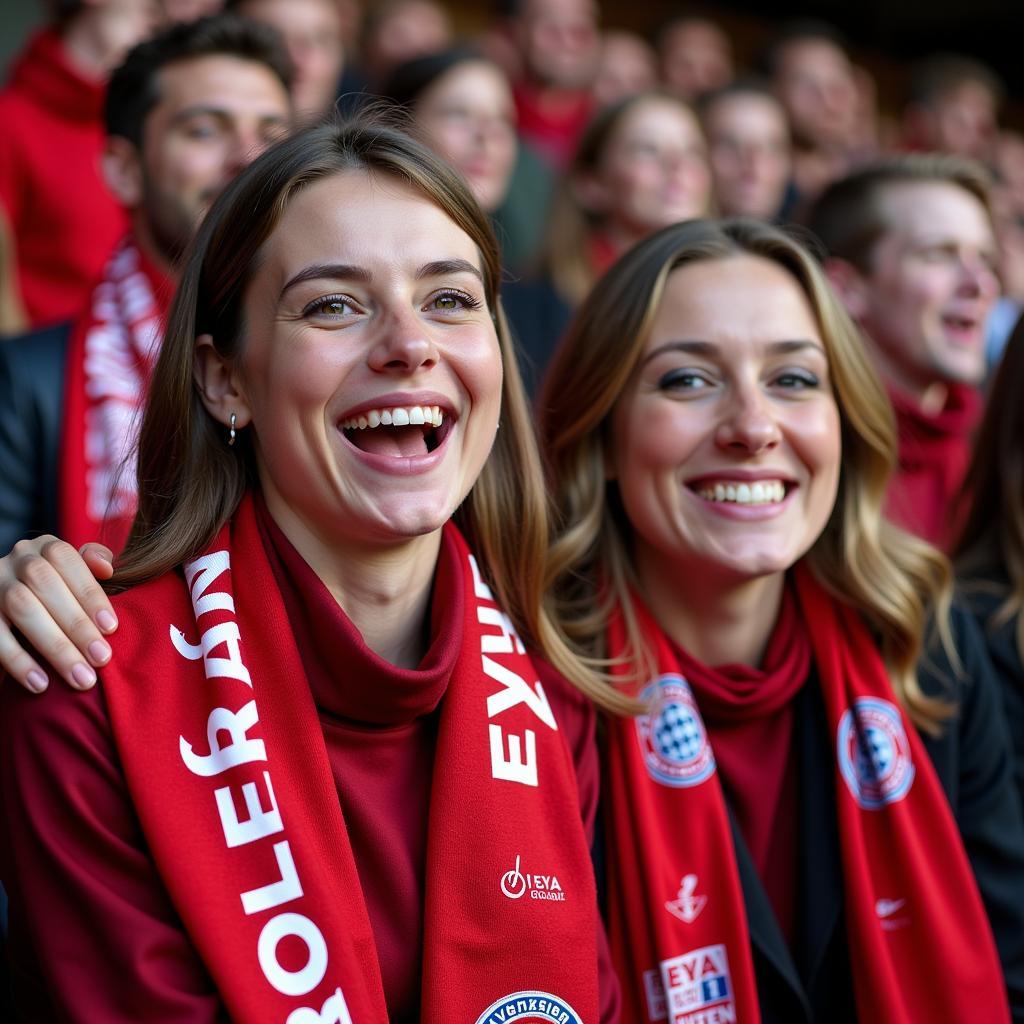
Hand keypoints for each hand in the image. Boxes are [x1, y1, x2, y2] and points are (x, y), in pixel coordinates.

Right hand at [0, 537, 116, 691]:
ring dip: (55, 647)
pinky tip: (41, 684)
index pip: (68, 560)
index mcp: (45, 548)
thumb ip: (92, 568)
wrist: (13, 612)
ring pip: (22, 609)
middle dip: (78, 625)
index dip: (90, 593)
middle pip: (46, 585)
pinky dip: (19, 661)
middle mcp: (16, 560)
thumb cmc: (61, 597)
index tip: (111, 627)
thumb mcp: (75, 578)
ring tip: (81, 678)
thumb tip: (106, 568)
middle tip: (102, 659)